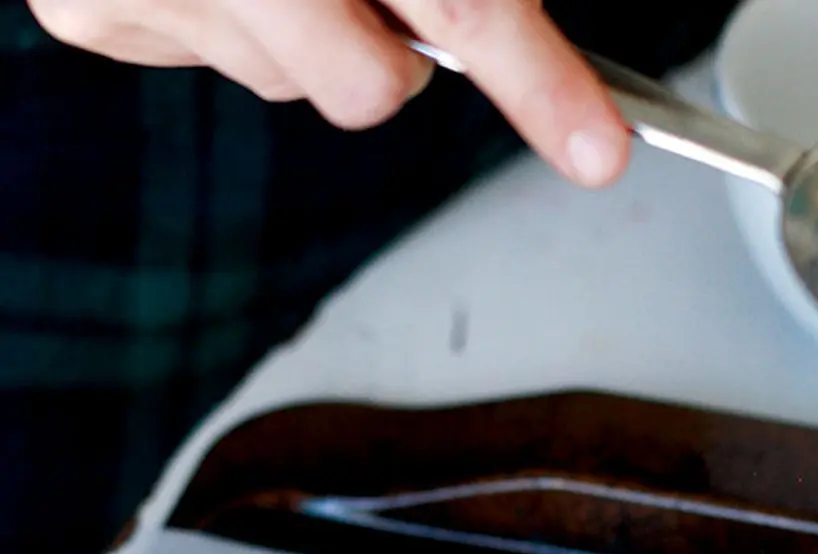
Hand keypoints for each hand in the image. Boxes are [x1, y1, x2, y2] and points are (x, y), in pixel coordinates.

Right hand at [27, 0, 629, 185]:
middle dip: (392, 52)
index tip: (597, 148)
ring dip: (311, 26)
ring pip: (293, 84)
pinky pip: (219, 63)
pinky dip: (239, 20)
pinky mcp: (92, 14)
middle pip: (370, 88)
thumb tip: (509, 21)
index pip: (459, 2)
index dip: (538, 79)